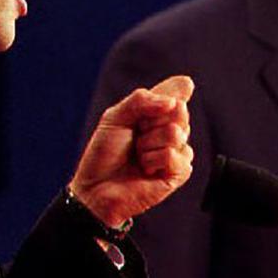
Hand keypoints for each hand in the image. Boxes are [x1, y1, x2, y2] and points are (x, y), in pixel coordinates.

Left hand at [69, 75, 194, 227]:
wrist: (96, 187)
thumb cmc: (105, 153)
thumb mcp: (116, 116)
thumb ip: (141, 100)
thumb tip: (173, 102)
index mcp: (160, 113)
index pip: (177, 91)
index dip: (159, 98)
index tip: (139, 113)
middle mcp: (173, 129)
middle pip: (179, 110)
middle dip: (150, 122)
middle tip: (136, 137)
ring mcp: (179, 150)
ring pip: (175, 133)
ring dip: (148, 145)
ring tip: (139, 156)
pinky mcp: (180, 172)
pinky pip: (173, 156)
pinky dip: (153, 161)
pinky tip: (146, 170)